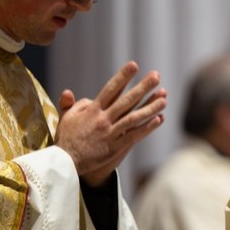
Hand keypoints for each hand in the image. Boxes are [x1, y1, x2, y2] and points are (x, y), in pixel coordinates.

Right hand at [55, 61, 166, 186]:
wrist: (65, 164)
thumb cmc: (66, 140)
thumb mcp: (65, 119)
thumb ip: (70, 105)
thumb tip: (69, 91)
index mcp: (92, 110)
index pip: (110, 89)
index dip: (122, 77)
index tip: (134, 65)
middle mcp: (103, 119)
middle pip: (126, 100)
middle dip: (143, 87)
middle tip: (156, 76)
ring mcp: (110, 133)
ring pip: (134, 118)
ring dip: (151, 107)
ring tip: (164, 98)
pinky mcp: (115, 147)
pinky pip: (135, 135)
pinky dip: (148, 127)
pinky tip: (160, 119)